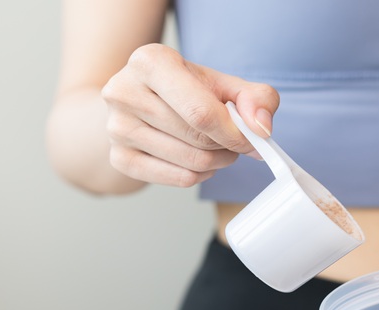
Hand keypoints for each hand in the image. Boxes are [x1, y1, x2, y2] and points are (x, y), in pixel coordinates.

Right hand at [101, 43, 279, 186]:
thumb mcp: (223, 83)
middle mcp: (124, 91)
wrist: (139, 101)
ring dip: (217, 162)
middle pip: (197, 139)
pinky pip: (178, 179)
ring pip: (190, 162)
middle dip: (227, 146)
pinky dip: (200, 175)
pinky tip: (200, 161)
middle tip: (235, 142)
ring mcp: (117, 127)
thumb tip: (261, 128)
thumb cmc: (186, 91)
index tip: (252, 140)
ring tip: (219, 148)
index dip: (234, 133)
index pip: (201, 113)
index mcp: (150, 62)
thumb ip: (256, 98)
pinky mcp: (119, 157)